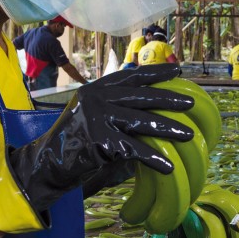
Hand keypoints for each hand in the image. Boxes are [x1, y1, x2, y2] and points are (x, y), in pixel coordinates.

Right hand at [0, 64, 193, 226]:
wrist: (47, 164)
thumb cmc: (76, 143)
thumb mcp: (95, 117)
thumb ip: (118, 110)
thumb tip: (156, 109)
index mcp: (96, 89)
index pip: (131, 76)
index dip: (156, 73)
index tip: (178, 70)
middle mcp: (96, 98)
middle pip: (140, 96)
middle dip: (169, 99)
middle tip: (191, 102)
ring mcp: (96, 117)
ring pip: (141, 121)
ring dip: (168, 128)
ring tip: (189, 135)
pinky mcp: (99, 141)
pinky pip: (134, 149)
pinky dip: (153, 159)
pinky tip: (168, 167)